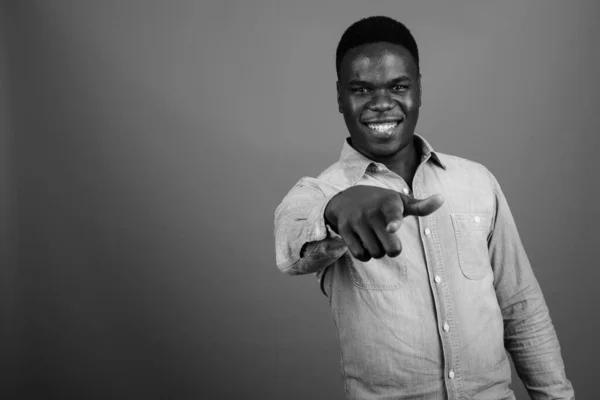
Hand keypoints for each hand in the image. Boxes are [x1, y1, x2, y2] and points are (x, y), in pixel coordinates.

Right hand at [324, 185, 443, 261]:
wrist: (347, 197)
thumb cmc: (381, 203)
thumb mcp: (400, 202)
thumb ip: (421, 206)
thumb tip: (442, 199)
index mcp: (388, 202)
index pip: (393, 213)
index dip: (393, 222)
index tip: (391, 228)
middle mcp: (371, 211)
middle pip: (391, 248)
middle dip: (393, 249)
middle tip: (388, 238)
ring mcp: (356, 220)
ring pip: (375, 253)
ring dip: (378, 251)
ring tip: (375, 238)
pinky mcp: (344, 229)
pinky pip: (360, 254)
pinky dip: (365, 255)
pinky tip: (364, 243)